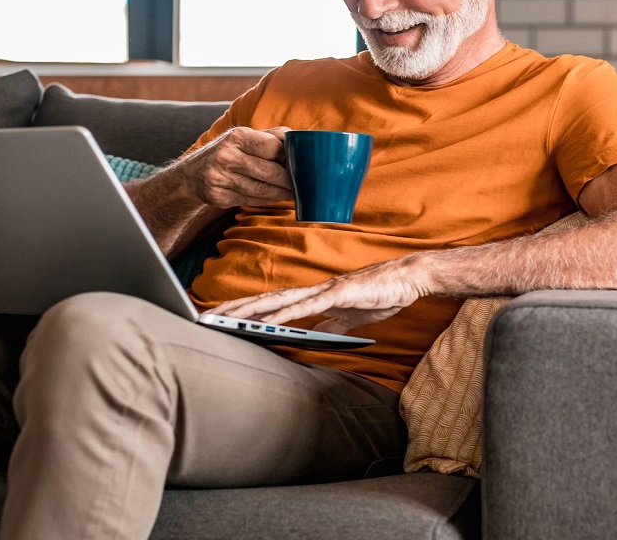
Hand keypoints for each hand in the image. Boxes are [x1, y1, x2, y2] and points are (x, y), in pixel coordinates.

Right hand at [174, 126, 293, 208]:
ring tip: (294, 194)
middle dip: (289, 182)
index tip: (300, 164)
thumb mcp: (244, 137)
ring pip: (261, 190)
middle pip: (269, 173)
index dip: (289, 157)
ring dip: (282, 194)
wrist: (191, 174)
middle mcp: (226, 156)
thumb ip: (271, 136)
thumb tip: (300, 139)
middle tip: (303, 186)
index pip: (273, 148)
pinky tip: (276, 198)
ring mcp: (220, 177)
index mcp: (237, 136)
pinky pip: (251, 201)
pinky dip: (267, 201)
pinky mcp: (218, 196)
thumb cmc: (228, 151)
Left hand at [207, 258, 431, 333]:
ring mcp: (324, 290)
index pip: (272, 303)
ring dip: (252, 310)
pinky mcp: (339, 294)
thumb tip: (314, 337)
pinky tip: (269, 322)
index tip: (222, 318)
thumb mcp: (350, 317)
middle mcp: (313, 290)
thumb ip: (331, 325)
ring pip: (279, 301)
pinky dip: (286, 314)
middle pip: (266, 300)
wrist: (409, 278)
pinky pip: (307, 307)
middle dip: (235, 309)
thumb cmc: (382, 293)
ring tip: (226, 319)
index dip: (246, 309)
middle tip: (207, 318)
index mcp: (315, 296)